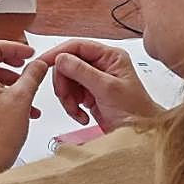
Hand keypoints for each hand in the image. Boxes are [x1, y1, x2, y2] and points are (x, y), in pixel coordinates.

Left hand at [0, 40, 49, 170]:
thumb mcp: (22, 98)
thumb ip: (32, 76)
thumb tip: (39, 64)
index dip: (14, 47)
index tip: (29, 54)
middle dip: (8, 55)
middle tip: (23, 61)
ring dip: (9, 73)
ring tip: (26, 82)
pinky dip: (6, 87)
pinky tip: (25, 102)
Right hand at [37, 39, 161, 131]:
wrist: (140, 136)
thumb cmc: (135, 113)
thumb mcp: (107, 89)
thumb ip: (82, 72)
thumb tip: (61, 58)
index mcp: (110, 56)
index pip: (77, 47)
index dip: (58, 54)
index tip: (43, 63)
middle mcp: (101, 65)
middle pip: (68, 64)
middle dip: (64, 83)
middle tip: (66, 97)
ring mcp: (94, 80)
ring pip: (66, 80)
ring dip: (67, 98)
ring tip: (77, 110)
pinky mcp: (89, 94)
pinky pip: (70, 94)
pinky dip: (71, 106)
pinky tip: (82, 115)